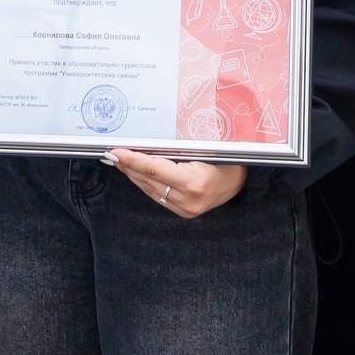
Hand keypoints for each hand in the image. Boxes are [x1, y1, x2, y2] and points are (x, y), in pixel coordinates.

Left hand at [106, 150, 246, 217]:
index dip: (132, 159)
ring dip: (133, 174)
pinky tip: (135, 173)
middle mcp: (188, 199)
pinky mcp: (183, 212)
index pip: (154, 169)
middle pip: (148, 180)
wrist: (244, 181)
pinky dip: (144, 183)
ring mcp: (185, 209)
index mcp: (194, 182)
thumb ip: (178, 148)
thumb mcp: (206, 148)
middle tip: (111, 153)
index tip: (116, 151)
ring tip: (118, 160)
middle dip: (128, 166)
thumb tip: (147, 142)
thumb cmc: (227, 159)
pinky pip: (157, 195)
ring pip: (149, 189)